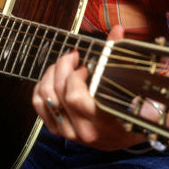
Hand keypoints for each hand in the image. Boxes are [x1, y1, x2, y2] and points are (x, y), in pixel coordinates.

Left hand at [31, 25, 144, 150]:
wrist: (126, 138)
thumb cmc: (130, 111)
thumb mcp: (130, 86)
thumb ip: (118, 57)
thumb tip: (117, 30)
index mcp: (102, 121)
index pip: (75, 97)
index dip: (74, 76)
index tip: (85, 66)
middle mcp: (83, 130)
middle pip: (59, 92)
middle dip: (63, 66)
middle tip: (73, 56)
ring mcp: (68, 132)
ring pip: (46, 96)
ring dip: (51, 74)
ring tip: (64, 65)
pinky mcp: (58, 130)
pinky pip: (38, 104)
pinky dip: (42, 86)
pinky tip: (54, 78)